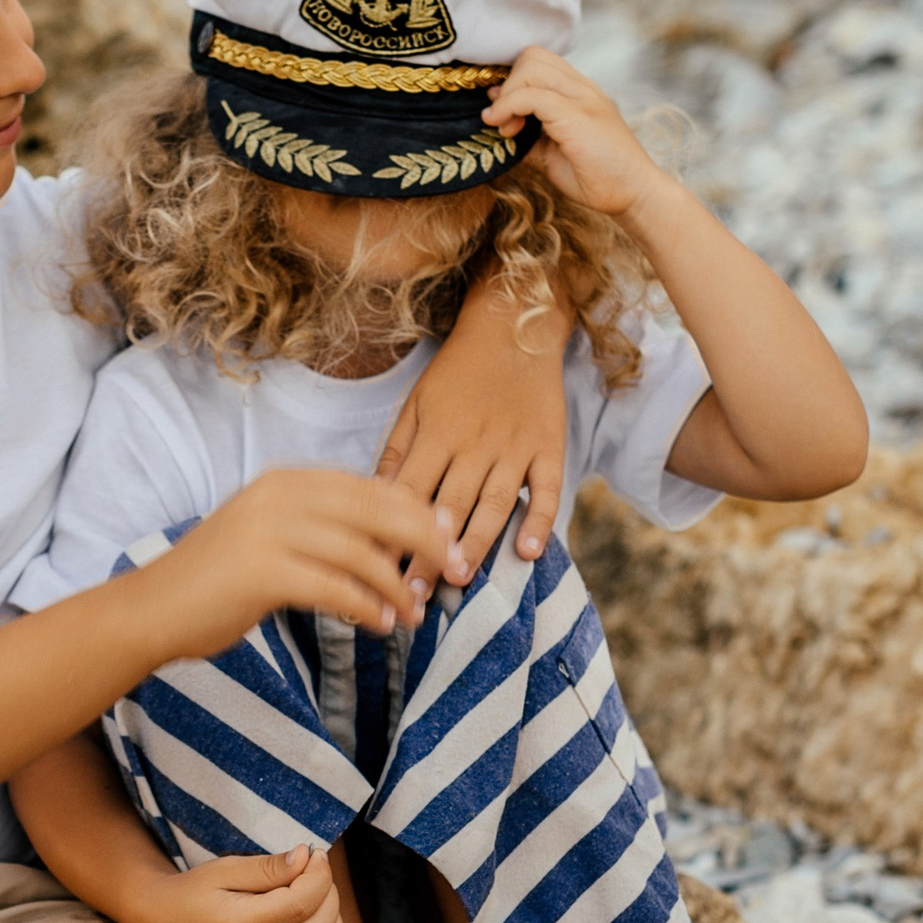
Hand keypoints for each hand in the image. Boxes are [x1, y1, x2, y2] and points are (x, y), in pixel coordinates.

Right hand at [125, 847, 345, 922]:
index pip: (303, 902)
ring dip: (335, 918)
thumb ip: (268, 867)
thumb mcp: (225, 869)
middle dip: (328, 889)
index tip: (313, 853)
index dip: (319, 873)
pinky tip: (320, 919)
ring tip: (316, 892)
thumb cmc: (194, 890)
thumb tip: (307, 857)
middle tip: (314, 866)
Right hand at [152, 467, 457, 655]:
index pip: (371, 487)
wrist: (152, 608)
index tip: (451, 538)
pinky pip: (337, 589)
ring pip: (363, 553)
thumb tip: (393, 541)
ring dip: (398, 586)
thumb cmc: (216, 579)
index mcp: (287, 480)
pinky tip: (382, 626)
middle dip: (425, 541)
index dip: (418, 511)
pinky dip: (368, 608)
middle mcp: (280, 494)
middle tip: (455, 571)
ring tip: (415, 614)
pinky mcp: (264, 572)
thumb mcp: (271, 535)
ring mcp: (270, 530)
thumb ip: (323, 528)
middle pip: (378, 511)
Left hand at [379, 265, 570, 568]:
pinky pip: (545, 488)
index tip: (377, 573)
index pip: (409, 492)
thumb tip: (373, 497)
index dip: (392, 532)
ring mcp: (514, 446)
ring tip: (460, 578)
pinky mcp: (549, 446)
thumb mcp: (416, 403)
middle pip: (448, 505)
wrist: (514, 327)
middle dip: (430, 552)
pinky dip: (538, 519)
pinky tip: (528, 552)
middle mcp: (473, 443)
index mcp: (436, 433)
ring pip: (493, 502)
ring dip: (476, 542)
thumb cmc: (456, 372)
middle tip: (414, 595)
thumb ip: (398, 450)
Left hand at [483, 49, 668, 224]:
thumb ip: (528, 136)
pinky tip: (505, 130)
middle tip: (504, 121)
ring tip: (507, 129)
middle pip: (532, 56)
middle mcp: (583, 88)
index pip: (540, 61)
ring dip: (507, 96)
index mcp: (579, 92)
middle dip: (508, 85)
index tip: (502, 111)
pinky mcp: (579, 114)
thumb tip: (497, 123)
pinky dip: (509, 108)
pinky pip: (533, 95)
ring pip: (531, 67)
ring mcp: (584, 97)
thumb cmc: (597, 178)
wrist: (635, 195)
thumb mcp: (552, 154)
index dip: (513, 82)